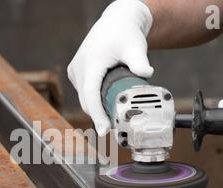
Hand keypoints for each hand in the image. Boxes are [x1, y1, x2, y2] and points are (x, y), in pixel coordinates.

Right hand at [67, 0, 153, 135]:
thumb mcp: (135, 46)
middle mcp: (79, 68)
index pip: (91, 95)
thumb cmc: (125, 33)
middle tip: (116, 129)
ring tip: (112, 117)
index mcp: (91, 63)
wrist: (116, 21)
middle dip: (99, 116)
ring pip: (84, 98)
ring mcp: (75, 70)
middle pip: (87, 100)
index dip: (97, 115)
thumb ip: (139, 61)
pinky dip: (92, 101)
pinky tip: (105, 105)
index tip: (104, 131)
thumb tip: (147, 74)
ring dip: (95, 108)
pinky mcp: (75, 72)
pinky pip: (83, 92)